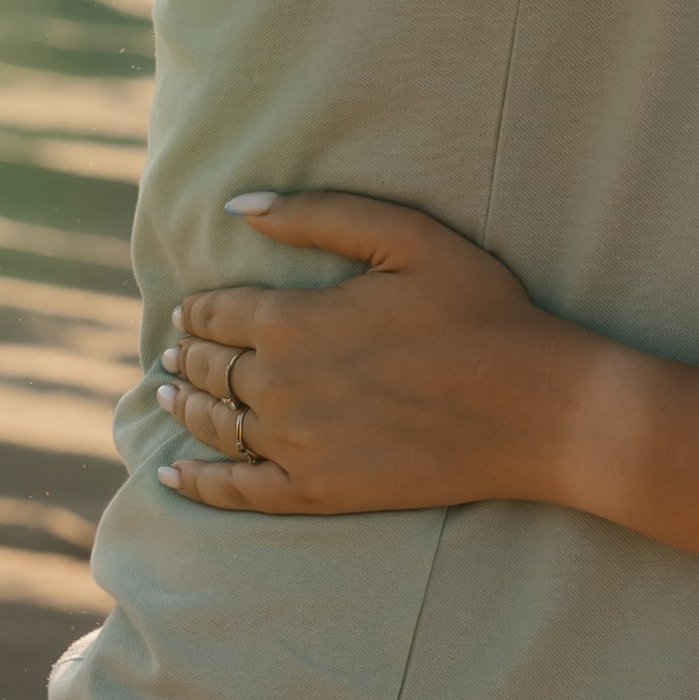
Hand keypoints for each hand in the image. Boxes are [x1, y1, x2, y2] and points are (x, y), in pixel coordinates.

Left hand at [155, 193, 579, 517]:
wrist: (531, 407)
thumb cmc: (478, 310)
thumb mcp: (407, 238)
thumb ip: (319, 215)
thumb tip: (240, 206)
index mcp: (294, 322)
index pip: (218, 314)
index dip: (198, 310)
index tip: (191, 309)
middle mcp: (279, 388)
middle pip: (208, 370)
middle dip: (186, 355)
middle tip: (175, 349)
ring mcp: (295, 446)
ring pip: (215, 425)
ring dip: (184, 406)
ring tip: (167, 394)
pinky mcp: (315, 493)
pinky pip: (236, 492)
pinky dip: (196, 482)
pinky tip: (173, 473)